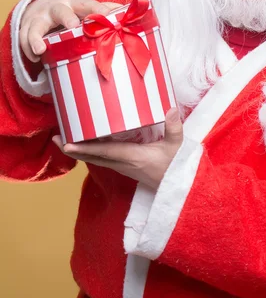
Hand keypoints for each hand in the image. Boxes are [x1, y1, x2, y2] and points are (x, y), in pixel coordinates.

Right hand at [20, 0, 121, 61]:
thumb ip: (106, 11)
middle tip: (74, 27)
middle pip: (61, 11)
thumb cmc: (74, 12)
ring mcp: (41, 17)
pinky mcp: (27, 27)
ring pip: (36, 25)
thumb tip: (129, 12)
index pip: (88, 4)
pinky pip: (25, 37)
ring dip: (36, 37)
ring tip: (40, 48)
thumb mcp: (88, 9)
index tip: (109, 17)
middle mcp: (58, 8)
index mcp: (77, 3)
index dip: (99, 10)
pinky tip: (34, 56)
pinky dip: (28, 47)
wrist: (44, 6)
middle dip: (67, 18)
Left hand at [52, 108, 183, 190]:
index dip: (85, 148)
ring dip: (79, 150)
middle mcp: (123, 163)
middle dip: (73, 149)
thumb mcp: (177, 146)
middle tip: (55, 138)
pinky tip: (86, 143)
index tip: (66, 144)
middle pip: (92, 157)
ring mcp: (122, 166)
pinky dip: (90, 151)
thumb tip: (171, 109)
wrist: (178, 188)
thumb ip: (174, 128)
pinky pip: (102, 158)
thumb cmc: (176, 167)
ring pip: (96, 158)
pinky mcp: (125, 166)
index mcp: (132, 157)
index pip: (104, 152)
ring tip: (64, 139)